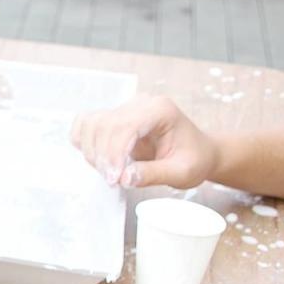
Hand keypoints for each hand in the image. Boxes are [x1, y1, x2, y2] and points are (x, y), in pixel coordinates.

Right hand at [70, 96, 219, 188]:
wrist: (198, 152)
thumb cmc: (194, 160)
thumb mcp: (182, 173)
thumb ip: (153, 174)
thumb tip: (123, 178)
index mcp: (160, 110)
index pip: (124, 126)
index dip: (113, 153)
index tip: (114, 179)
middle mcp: (140, 103)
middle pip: (103, 124)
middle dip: (102, 156)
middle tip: (113, 180)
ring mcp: (125, 108)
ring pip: (91, 124)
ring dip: (92, 151)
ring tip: (109, 172)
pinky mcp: (114, 117)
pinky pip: (86, 124)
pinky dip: (85, 143)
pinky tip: (99, 159)